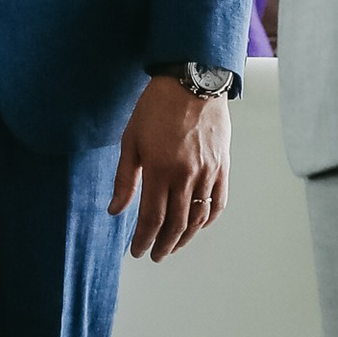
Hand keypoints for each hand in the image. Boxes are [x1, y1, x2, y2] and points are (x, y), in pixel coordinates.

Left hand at [111, 74, 231, 261]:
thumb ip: (124, 179)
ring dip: (185, 238)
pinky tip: (197, 226)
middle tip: (154, 254)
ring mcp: (207, 172)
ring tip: (173, 246)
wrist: (192, 82)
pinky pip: (218, 202)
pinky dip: (207, 219)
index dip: (143, 240)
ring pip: (197, 218)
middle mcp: (185, 176)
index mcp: (159, 170)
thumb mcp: (131, 141)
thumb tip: (115, 210)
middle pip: (175, 225)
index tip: (137, 251)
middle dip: (163, 245)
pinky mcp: (222, 166)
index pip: (151, 219)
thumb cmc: (156, 108)